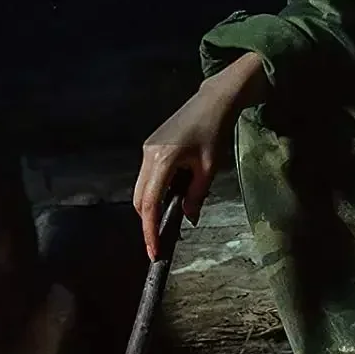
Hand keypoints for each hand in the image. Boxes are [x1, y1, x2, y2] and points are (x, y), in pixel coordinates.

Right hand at [134, 53, 266, 258]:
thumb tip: (188, 218)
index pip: (151, 204)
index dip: (150, 231)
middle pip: (140, 199)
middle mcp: (149, 155)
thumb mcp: (209, 168)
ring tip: (168, 221)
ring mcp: (147, 149)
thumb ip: (196, 196)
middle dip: (148, 222)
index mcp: (163, 160)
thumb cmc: (214, 132)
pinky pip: (147, 176)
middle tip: (160, 242)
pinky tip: (171, 196)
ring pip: (141, 188)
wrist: (212, 102)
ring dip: (152, 207)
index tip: (153, 251)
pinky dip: (155, 191)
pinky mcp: (150, 146)